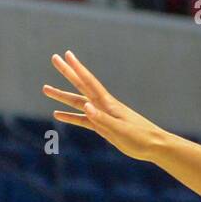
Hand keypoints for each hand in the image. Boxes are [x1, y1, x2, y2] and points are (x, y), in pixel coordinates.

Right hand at [43, 51, 164, 161]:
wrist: (155, 147)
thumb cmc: (140, 138)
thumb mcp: (120, 130)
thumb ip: (102, 119)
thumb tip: (85, 106)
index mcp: (108, 104)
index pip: (89, 82)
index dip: (77, 68)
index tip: (66, 54)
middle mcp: (104, 106)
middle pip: (81, 86)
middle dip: (67, 73)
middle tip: (53, 58)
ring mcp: (103, 116)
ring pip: (78, 103)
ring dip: (63, 96)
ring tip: (45, 89)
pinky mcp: (104, 127)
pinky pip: (83, 120)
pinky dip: (71, 117)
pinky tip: (58, 115)